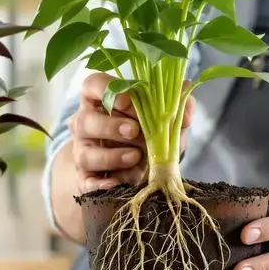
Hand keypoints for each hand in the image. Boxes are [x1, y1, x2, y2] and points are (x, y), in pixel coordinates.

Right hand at [68, 72, 194, 193]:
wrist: (144, 169)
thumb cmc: (150, 134)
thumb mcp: (166, 120)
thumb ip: (175, 104)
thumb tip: (185, 89)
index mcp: (100, 100)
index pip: (92, 85)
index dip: (105, 89)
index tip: (127, 100)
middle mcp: (86, 124)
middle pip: (84, 120)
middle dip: (110, 126)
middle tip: (135, 131)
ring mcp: (83, 151)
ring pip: (84, 153)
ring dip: (111, 156)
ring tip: (136, 156)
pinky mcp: (85, 177)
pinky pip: (84, 182)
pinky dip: (98, 184)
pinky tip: (115, 184)